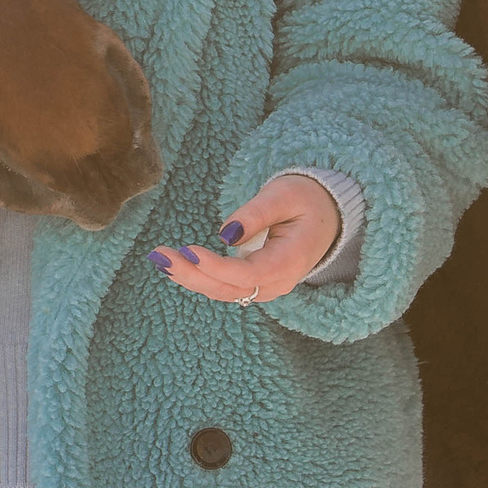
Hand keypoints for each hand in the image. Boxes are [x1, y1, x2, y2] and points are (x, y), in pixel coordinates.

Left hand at [148, 173, 340, 306]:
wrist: (327, 216)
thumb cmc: (307, 200)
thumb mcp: (285, 195)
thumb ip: (256, 213)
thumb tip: (225, 233)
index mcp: (290, 260)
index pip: (249, 273)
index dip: (216, 266)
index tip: (188, 250)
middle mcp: (278, 282)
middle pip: (229, 288)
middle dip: (192, 274)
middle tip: (160, 256)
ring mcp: (266, 287)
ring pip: (223, 292)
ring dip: (190, 277)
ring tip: (159, 258)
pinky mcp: (255, 283)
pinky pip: (224, 287)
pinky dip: (199, 277)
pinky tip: (176, 264)